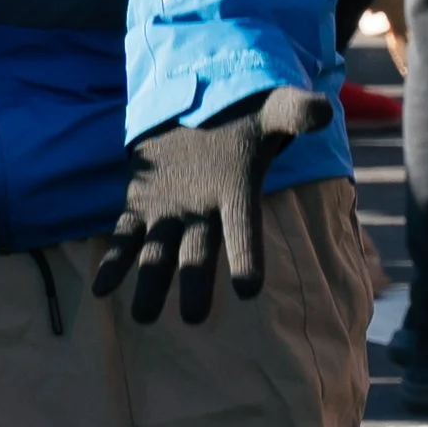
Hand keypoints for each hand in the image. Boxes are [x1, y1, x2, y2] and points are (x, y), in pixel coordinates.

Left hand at [92, 86, 331, 324]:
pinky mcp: (140, 206)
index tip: (249, 291)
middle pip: (199, 253)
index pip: (244, 230)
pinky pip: (125, 237)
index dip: (248, 257)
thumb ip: (295, 111)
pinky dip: (113, 261)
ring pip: (159, 253)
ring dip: (150, 284)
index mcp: (236, 192)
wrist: (202, 110)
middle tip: (193, 318)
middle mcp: (203, 212)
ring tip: (142, 317)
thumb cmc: (244, 115)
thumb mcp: (273, 107)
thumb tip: (326, 109)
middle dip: (195, 284)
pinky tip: (101, 290)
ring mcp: (170, 213)